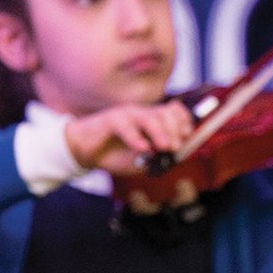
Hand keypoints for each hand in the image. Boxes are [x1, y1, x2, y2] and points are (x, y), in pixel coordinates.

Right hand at [64, 101, 191, 175]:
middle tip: (174, 147)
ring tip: (164, 147)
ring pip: (149, 117)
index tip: (186, 136)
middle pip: (166, 113)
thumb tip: (178, 156)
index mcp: (152, 120)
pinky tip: (142, 148)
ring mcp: (127, 115)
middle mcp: (142, 114)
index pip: (175, 111)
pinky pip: (126, 126)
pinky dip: (136, 138)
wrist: (85, 154)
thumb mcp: (143, 160)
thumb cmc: (116, 155)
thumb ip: (160, 157)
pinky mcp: (110, 120)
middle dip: (174, 130)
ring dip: (160, 133)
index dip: (184, 122)